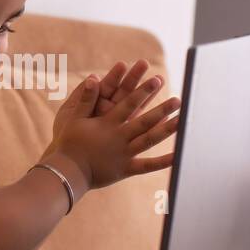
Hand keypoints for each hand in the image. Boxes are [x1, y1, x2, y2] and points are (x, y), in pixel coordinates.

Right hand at [42, 73, 179, 191]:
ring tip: (183, 121)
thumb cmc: (69, 143)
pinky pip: (146, 166)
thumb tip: (93, 78)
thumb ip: (85, 98)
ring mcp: (124, 153)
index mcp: (108, 123)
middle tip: (178, 100)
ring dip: (166, 130)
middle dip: (161, 109)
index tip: (156, 80)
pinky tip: (178, 156)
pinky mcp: (125, 169)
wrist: (66, 171)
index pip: (129, 103)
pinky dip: (163, 162)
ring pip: (149, 140)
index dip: (143, 91)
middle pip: (144, 121)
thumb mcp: (73, 118)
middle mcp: (119, 137)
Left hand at [51, 59, 161, 143]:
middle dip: (134, 78)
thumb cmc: (67, 136)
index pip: (108, 85)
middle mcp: (110, 111)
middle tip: (146, 64)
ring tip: (161, 80)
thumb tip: (92, 77)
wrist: (70, 161)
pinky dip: (155, 125)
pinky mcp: (126, 141)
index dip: (115, 75)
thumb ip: (81, 97)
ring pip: (136, 108)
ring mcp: (120, 125)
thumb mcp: (69, 114)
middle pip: (124, 92)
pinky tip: (166, 116)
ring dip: (148, 96)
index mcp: (96, 103)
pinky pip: (142, 132)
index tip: (123, 64)